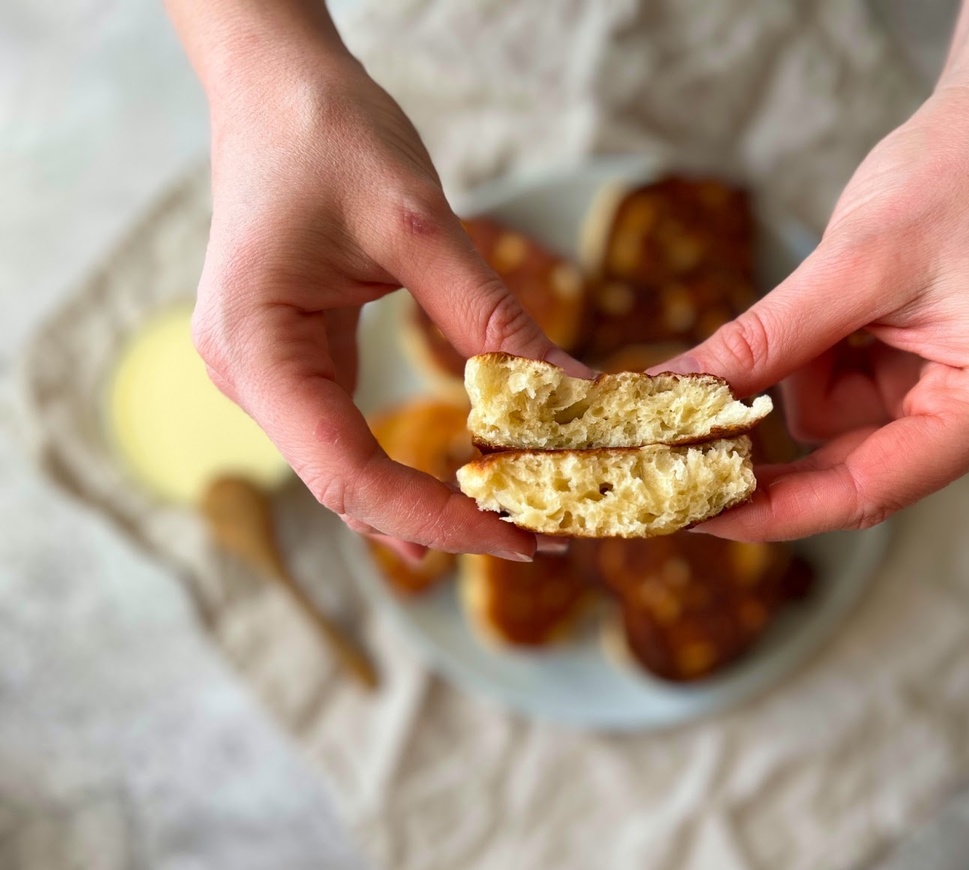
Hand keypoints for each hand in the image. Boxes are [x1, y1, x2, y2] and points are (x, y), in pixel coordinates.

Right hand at [192, 50, 581, 558]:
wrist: (277, 87)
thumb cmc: (331, 136)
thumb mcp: (422, 226)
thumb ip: (493, 319)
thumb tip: (577, 396)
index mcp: (256, 346)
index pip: (344, 472)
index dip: (433, 516)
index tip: (516, 537)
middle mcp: (246, 373)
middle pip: (343, 484)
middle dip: (440, 519)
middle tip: (536, 539)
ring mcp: (264, 369)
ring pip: (343, 468)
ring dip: (424, 501)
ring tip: (510, 524)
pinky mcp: (292, 357)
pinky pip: (344, 431)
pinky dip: (402, 465)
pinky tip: (452, 492)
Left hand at [648, 0, 968, 541]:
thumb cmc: (954, 176)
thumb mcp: (853, 262)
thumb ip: (765, 341)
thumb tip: (672, 397)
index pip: (868, 491)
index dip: (774, 511)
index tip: (693, 512)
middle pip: (848, 469)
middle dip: (768, 444)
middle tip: (676, 436)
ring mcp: (951, 401)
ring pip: (830, 426)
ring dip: (798, 372)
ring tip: (828, 295)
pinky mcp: (920, 378)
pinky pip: (837, 393)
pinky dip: (812, 356)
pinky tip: (837, 304)